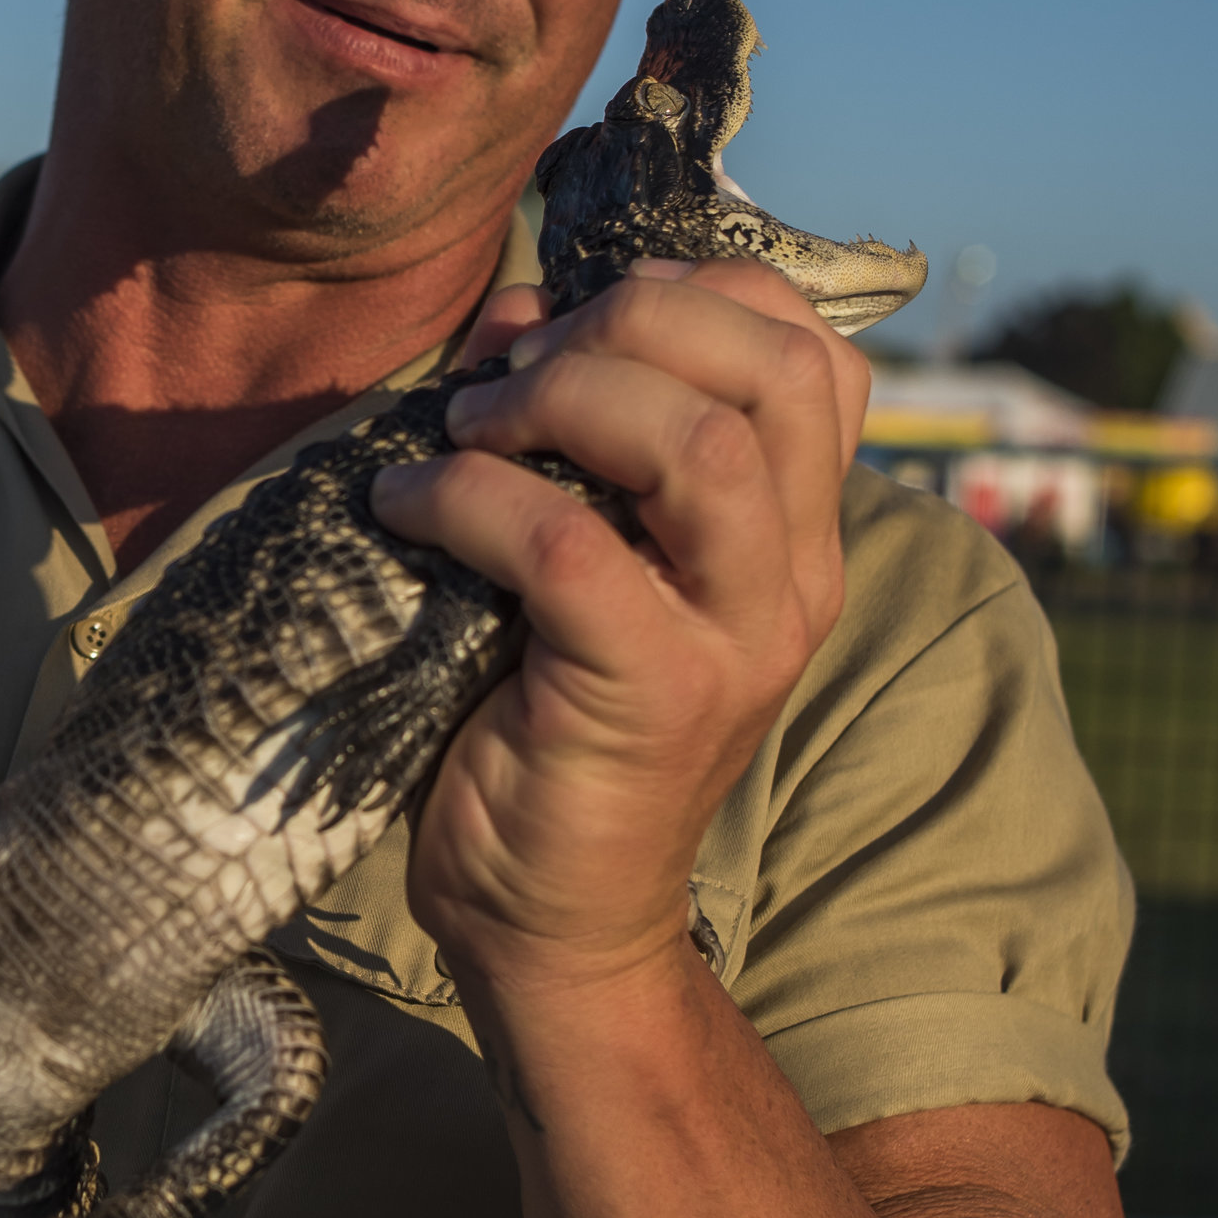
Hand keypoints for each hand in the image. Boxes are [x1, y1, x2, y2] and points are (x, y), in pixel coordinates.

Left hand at [372, 258, 868, 1004]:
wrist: (551, 922)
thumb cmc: (547, 727)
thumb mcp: (586, 561)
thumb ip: (578, 439)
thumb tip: (516, 318)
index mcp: (793, 534)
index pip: (811, 353)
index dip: (693, 294)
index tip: (571, 323)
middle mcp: (791, 579)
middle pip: (772, 369)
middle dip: (626, 326)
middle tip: (511, 374)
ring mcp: (734, 640)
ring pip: (699, 446)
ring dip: (561, 402)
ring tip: (466, 432)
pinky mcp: (651, 697)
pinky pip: (570, 546)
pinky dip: (470, 498)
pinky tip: (406, 508)